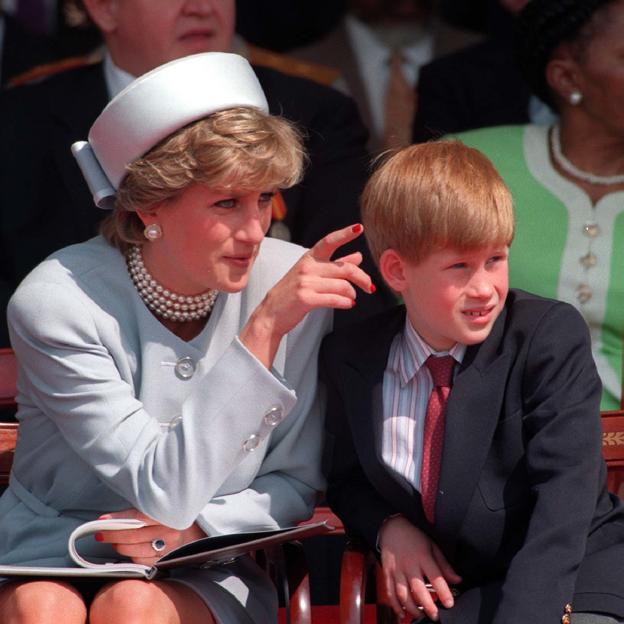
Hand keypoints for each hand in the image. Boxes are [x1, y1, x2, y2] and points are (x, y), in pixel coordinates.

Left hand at [95, 509, 205, 565]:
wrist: (197, 532)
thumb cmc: (175, 516)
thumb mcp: (164, 507)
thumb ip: (144, 509)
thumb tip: (116, 515)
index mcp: (169, 514)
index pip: (138, 517)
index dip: (118, 519)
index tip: (102, 520)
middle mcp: (170, 532)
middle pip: (133, 535)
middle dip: (112, 534)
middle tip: (99, 532)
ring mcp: (168, 549)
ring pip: (134, 550)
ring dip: (119, 545)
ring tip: (113, 540)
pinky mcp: (165, 561)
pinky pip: (141, 561)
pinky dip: (130, 556)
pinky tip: (127, 549)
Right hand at [240, 223, 373, 367]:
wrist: (271, 313)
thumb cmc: (292, 292)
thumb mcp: (311, 274)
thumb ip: (336, 265)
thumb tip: (358, 256)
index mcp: (309, 258)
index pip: (329, 241)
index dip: (345, 234)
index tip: (359, 228)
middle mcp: (307, 267)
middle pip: (345, 268)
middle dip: (362, 278)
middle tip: (370, 286)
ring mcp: (306, 283)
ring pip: (343, 285)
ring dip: (352, 294)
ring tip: (352, 298)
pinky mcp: (306, 299)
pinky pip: (335, 299)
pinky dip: (346, 303)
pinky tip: (348, 304)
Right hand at [379, 516, 461, 621]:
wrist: (392, 527)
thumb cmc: (414, 537)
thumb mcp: (432, 546)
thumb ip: (444, 565)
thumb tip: (457, 580)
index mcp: (423, 557)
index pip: (435, 576)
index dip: (443, 591)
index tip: (450, 603)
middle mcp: (409, 564)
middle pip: (418, 589)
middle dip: (427, 606)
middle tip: (435, 616)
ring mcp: (396, 570)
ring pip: (403, 593)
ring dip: (412, 608)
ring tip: (420, 616)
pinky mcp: (387, 573)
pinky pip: (390, 592)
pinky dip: (395, 605)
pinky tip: (402, 613)